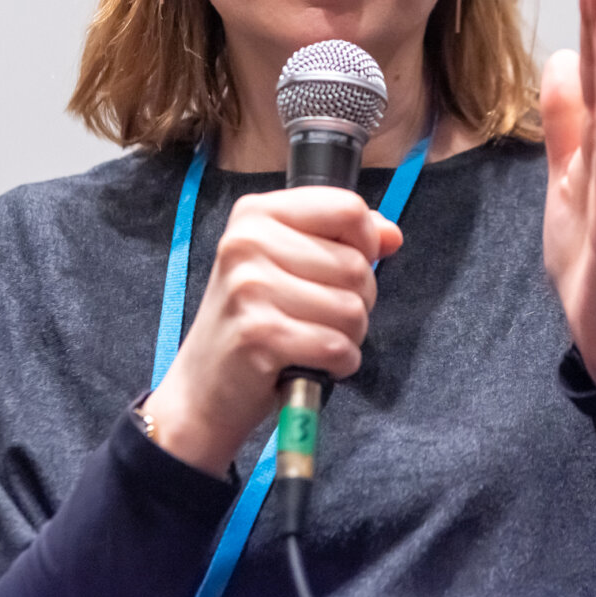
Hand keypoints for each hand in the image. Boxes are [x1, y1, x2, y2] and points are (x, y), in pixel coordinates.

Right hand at [143, 187, 401, 474]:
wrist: (203, 388)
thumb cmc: (252, 321)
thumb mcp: (288, 264)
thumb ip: (342, 240)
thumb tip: (392, 235)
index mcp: (256, 213)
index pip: (348, 208)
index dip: (366, 243)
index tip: (344, 269)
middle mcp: (247, 242)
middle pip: (356, 264)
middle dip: (358, 300)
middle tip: (319, 316)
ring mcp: (249, 288)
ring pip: (353, 308)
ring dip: (348, 336)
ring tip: (313, 339)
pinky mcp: (259, 335)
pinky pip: (337, 346)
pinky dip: (338, 363)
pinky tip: (311, 363)